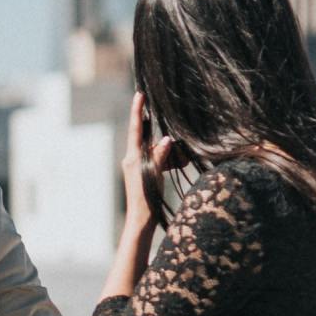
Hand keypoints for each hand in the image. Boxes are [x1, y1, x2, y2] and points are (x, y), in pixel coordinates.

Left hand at [121, 91, 183, 226]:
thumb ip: (159, 156)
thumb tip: (167, 140)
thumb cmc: (146, 199)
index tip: (139, 95)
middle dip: (161, 134)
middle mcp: (133, 159)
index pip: (136, 129)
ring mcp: (139, 166)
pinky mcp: (146, 173)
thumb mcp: (154, 174)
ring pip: (156, 151)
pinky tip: (181, 162)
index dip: (138, 111)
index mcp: (132, 157)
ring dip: (170, 152)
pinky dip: (169, 161)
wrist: (141, 220)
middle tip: (172, 127)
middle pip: (148, 139)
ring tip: (183, 155)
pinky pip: (158, 161)